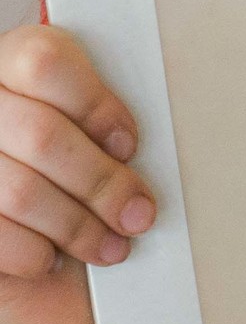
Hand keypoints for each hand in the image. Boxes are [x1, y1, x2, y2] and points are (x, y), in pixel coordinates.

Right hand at [0, 27, 154, 323]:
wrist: (39, 262)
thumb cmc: (80, 186)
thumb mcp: (100, 141)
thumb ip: (110, 125)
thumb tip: (154, 136)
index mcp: (9, 69)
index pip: (44, 61)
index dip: (95, 106)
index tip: (131, 145)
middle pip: (41, 135)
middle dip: (102, 181)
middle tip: (139, 213)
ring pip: (20, 192)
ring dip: (77, 226)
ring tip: (111, 245)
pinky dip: (35, 254)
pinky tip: (54, 257)